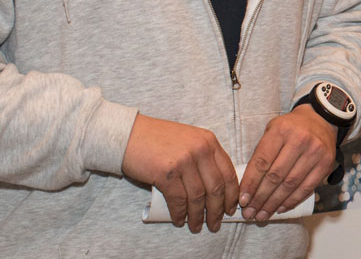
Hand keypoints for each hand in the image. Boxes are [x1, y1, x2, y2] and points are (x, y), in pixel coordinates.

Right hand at [121, 114, 237, 232]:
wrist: (128, 135)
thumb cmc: (156, 139)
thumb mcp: (188, 140)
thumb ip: (203, 157)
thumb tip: (215, 188)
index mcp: (208, 141)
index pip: (228, 172)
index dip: (232, 194)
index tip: (231, 207)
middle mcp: (200, 149)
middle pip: (216, 188)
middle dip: (217, 210)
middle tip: (215, 223)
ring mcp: (183, 161)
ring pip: (198, 197)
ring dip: (198, 216)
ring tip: (196, 226)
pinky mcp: (166, 173)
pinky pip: (178, 200)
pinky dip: (180, 214)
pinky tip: (180, 220)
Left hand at [238, 105, 336, 220]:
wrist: (321, 120)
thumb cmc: (290, 128)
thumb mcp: (273, 130)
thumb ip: (261, 153)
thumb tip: (247, 186)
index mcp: (281, 130)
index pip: (262, 161)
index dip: (251, 183)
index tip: (242, 200)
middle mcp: (299, 140)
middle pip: (275, 176)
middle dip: (260, 198)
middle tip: (250, 212)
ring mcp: (315, 152)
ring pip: (290, 185)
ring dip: (274, 203)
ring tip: (262, 215)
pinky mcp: (325, 164)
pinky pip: (307, 188)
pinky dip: (292, 201)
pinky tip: (280, 209)